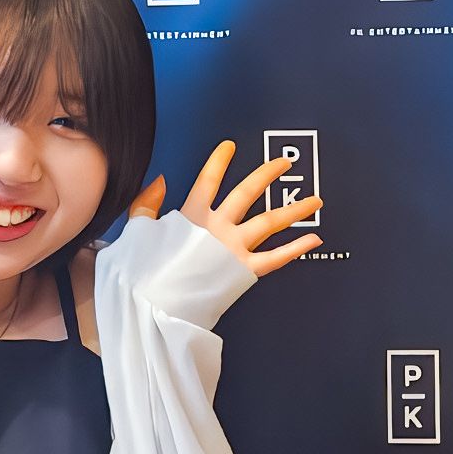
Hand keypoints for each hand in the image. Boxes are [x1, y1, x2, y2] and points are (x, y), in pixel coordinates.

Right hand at [127, 139, 321, 280]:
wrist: (153, 306)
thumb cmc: (143, 274)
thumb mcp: (137, 232)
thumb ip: (147, 204)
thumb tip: (161, 180)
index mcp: (191, 216)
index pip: (208, 180)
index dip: (218, 162)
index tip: (229, 147)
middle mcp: (217, 227)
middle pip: (247, 192)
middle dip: (267, 175)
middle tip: (284, 163)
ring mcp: (233, 248)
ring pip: (270, 222)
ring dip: (294, 210)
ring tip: (316, 201)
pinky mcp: (244, 271)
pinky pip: (276, 258)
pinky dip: (297, 249)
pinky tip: (315, 239)